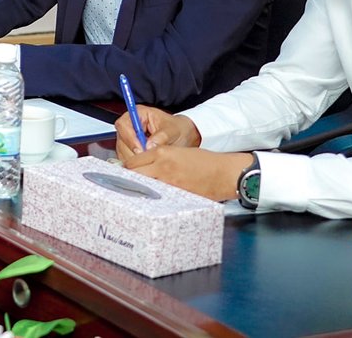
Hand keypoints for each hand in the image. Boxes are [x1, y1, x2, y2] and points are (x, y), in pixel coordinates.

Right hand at [113, 105, 200, 158]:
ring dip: (135, 160)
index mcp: (138, 114)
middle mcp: (130, 125)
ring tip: (150, 162)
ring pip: (122, 152)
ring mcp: (128, 139)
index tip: (141, 149)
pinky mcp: (130, 150)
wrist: (184, 136)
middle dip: (133, 152)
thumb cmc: (178, 129)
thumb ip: (162, 137)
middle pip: (121, 140)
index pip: (123, 125)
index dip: (130, 138)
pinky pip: (127, 159)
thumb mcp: (173, 130)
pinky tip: (148, 165)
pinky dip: (136, 165)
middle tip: (147, 159)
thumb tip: (149, 145)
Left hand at [122, 146, 253, 201]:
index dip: (127, 167)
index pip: (133, 161)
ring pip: (144, 187)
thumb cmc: (204, 161)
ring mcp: (169, 183)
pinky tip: (155, 199)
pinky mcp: (177, 196)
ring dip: (140, 189)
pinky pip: (159, 197)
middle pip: (133, 174)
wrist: (224, 173)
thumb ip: (159, 157)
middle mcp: (162, 167)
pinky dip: (155, 198)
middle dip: (128, 179)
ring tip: (140, 192)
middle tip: (128, 182)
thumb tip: (143, 166)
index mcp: (162, 153)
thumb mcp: (177, 151)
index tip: (126, 171)